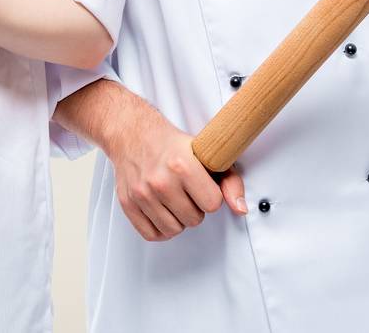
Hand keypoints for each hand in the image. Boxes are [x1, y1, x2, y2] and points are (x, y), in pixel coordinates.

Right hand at [106, 106, 246, 241]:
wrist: (133, 134)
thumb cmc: (169, 144)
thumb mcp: (205, 154)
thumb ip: (229, 181)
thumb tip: (241, 209)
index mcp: (182, 165)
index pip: (212, 204)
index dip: (211, 196)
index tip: (202, 186)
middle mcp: (160, 181)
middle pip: (194, 220)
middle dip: (194, 208)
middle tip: (186, 191)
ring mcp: (142, 194)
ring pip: (174, 230)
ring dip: (177, 219)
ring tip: (174, 200)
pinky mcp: (128, 203)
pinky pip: (152, 234)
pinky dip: (160, 228)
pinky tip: (162, 210)